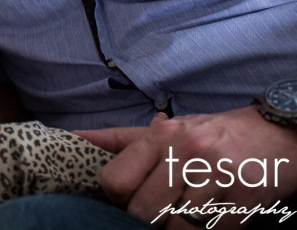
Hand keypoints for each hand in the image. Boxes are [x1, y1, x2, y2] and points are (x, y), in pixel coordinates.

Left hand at [77, 107, 296, 228]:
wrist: (276, 133)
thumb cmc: (212, 135)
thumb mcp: (166, 130)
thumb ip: (120, 140)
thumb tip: (74, 138)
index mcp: (160, 135)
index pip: (116, 180)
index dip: (117, 199)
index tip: (128, 199)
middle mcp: (185, 153)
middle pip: (144, 211)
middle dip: (148, 219)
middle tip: (162, 211)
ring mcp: (216, 176)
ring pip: (177, 227)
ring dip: (178, 229)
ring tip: (187, 214)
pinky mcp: (244, 198)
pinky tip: (214, 218)